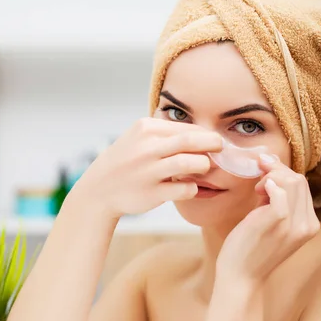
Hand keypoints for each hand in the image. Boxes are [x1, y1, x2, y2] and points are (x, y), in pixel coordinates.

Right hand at [71, 117, 222, 218]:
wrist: (99, 189)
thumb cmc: (126, 162)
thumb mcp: (138, 138)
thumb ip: (165, 133)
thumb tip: (203, 134)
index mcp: (145, 129)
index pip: (186, 127)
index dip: (206, 134)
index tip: (215, 141)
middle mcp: (146, 148)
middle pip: (192, 141)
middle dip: (213, 144)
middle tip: (221, 150)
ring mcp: (148, 171)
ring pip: (191, 163)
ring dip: (204, 166)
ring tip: (203, 169)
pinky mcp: (152, 193)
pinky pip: (185, 188)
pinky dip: (192, 187)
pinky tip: (188, 186)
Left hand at [217, 154, 319, 284]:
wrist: (240, 276)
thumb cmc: (250, 249)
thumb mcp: (270, 223)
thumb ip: (274, 201)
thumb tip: (271, 173)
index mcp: (309, 225)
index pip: (304, 187)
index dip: (284, 173)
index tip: (266, 169)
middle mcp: (305, 225)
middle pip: (299, 181)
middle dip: (277, 170)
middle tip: (258, 171)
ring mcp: (292, 223)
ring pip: (291, 182)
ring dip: (270, 175)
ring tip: (256, 188)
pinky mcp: (275, 220)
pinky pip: (279, 190)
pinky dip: (268, 183)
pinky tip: (257, 191)